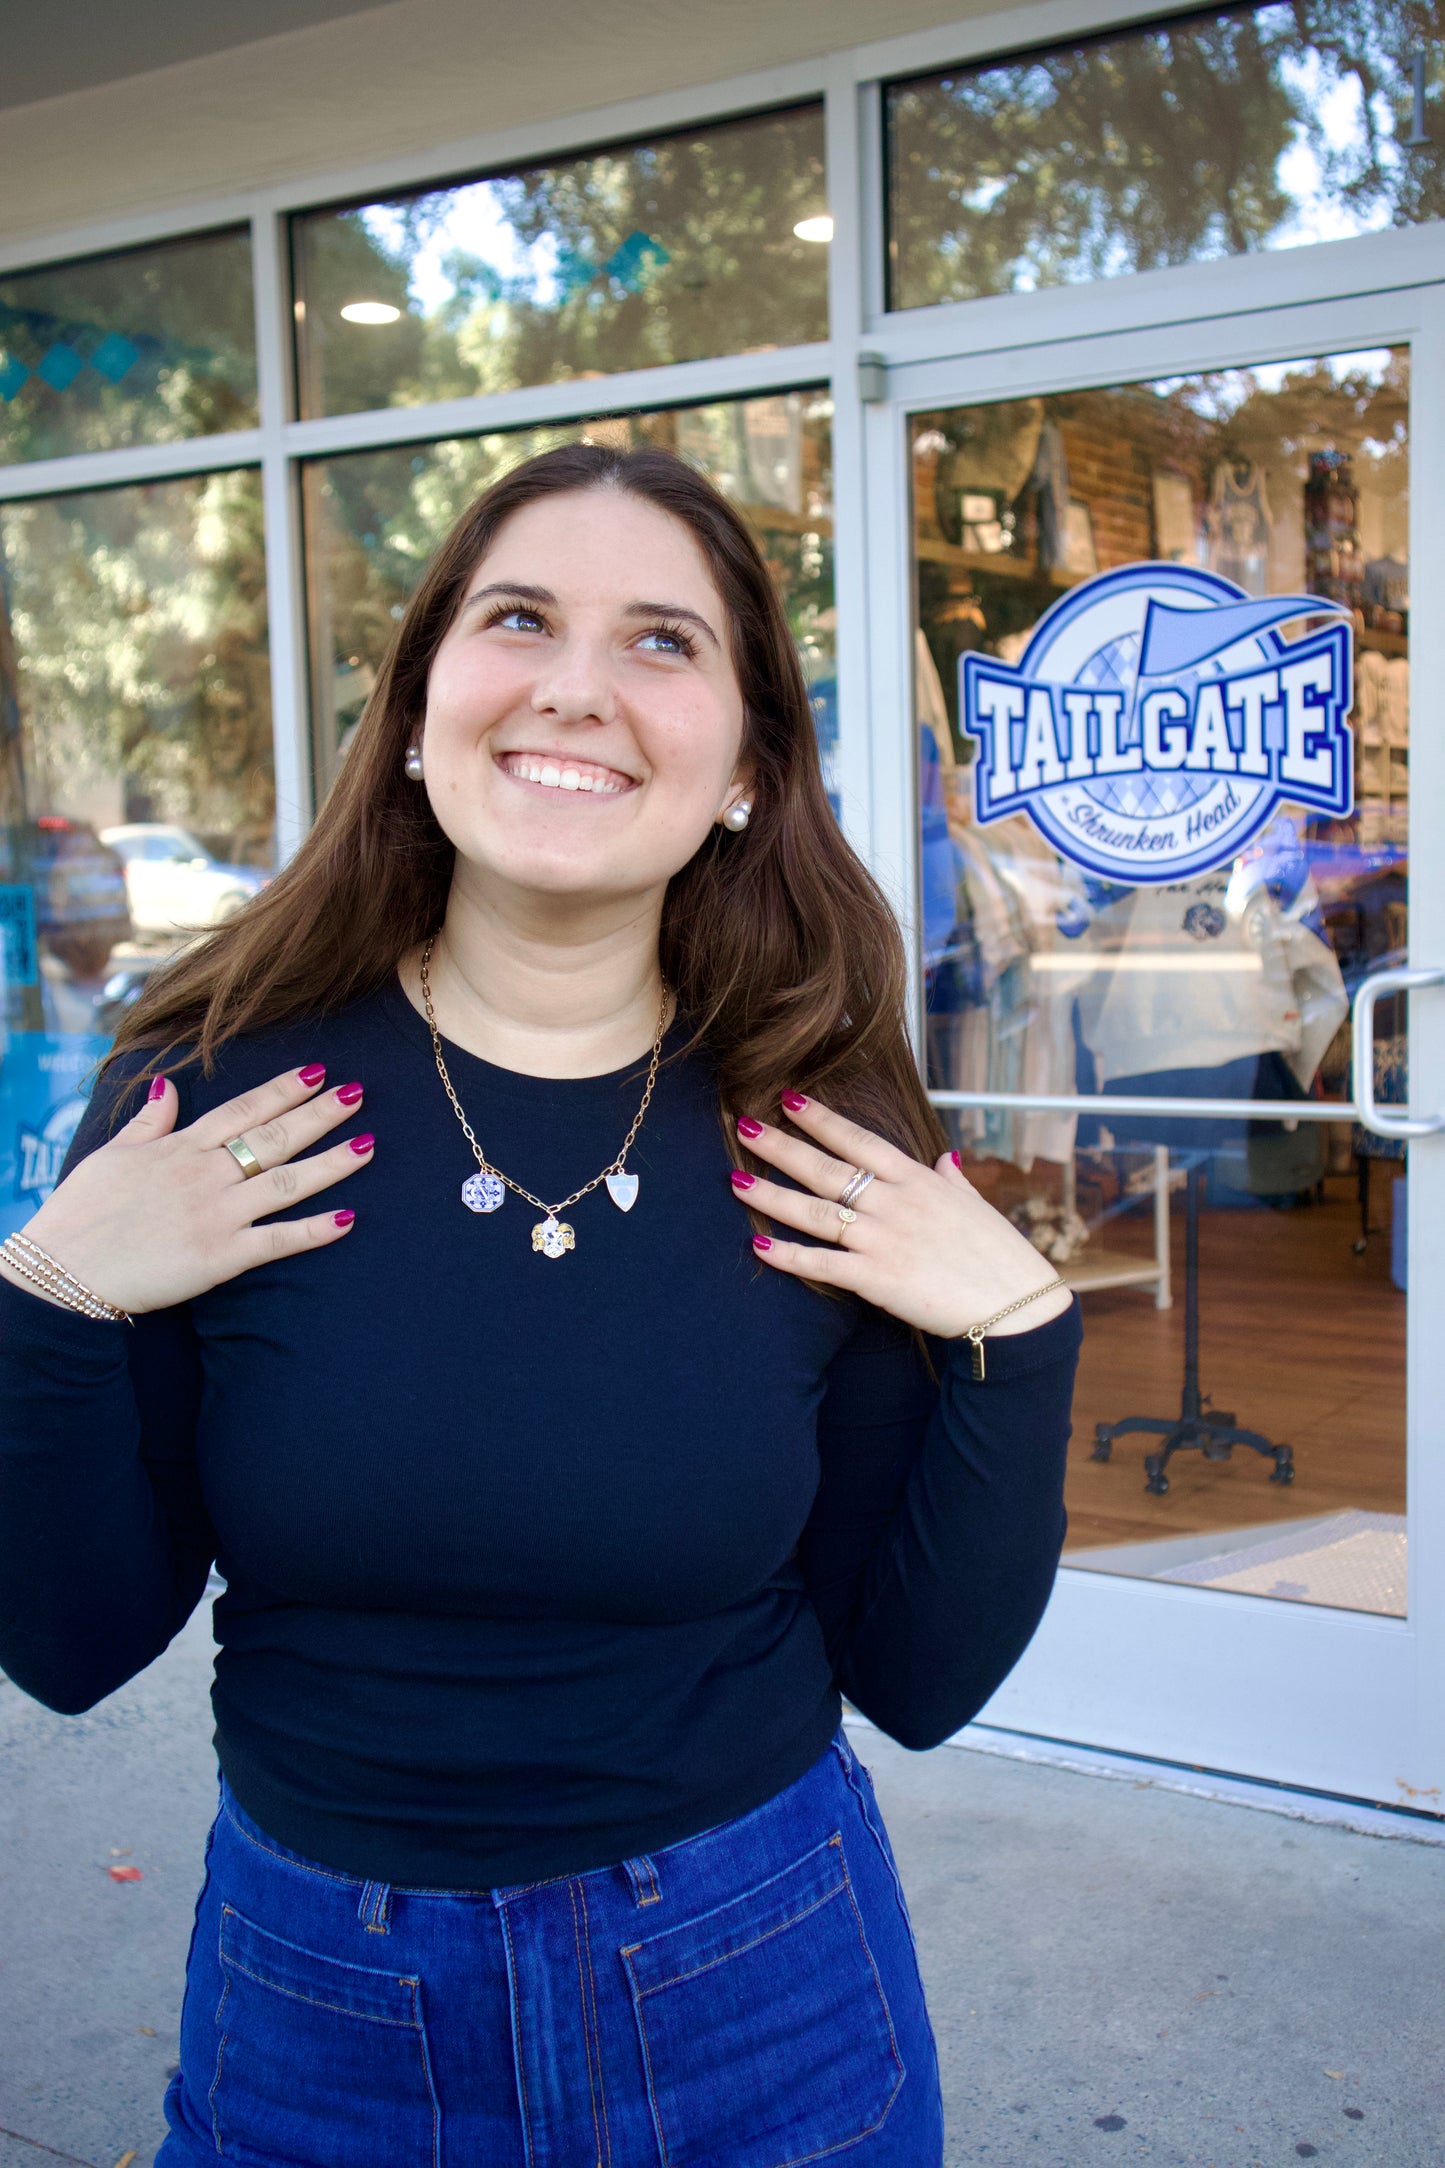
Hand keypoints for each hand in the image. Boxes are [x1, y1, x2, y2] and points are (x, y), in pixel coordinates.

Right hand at [0, 1065, 371, 1316]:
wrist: (64, 1269)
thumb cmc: (83, 1212)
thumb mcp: (112, 1154)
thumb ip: (148, 1121)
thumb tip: (166, 1088)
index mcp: (182, 1148)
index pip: (243, 1110)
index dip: (283, 1089)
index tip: (317, 1071)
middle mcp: (206, 1174)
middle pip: (275, 1137)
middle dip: (319, 1113)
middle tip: (358, 1093)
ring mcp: (216, 1214)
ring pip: (286, 1182)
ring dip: (331, 1163)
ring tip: (368, 1144)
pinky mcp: (220, 1256)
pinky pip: (276, 1241)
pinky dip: (313, 1232)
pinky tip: (348, 1220)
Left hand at [731, 1093, 1073, 1341]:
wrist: (1014, 1305)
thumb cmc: (998, 1255)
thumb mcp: (975, 1206)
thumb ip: (952, 1180)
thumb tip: (947, 1158)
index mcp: (918, 1181)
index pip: (860, 1141)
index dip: (821, 1119)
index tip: (788, 1099)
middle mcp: (895, 1204)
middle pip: (827, 1168)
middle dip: (782, 1146)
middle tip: (744, 1125)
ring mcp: (883, 1240)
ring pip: (815, 1212)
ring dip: (771, 1195)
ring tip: (734, 1179)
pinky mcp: (877, 1279)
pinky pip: (823, 1264)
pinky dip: (788, 1256)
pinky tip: (758, 1245)